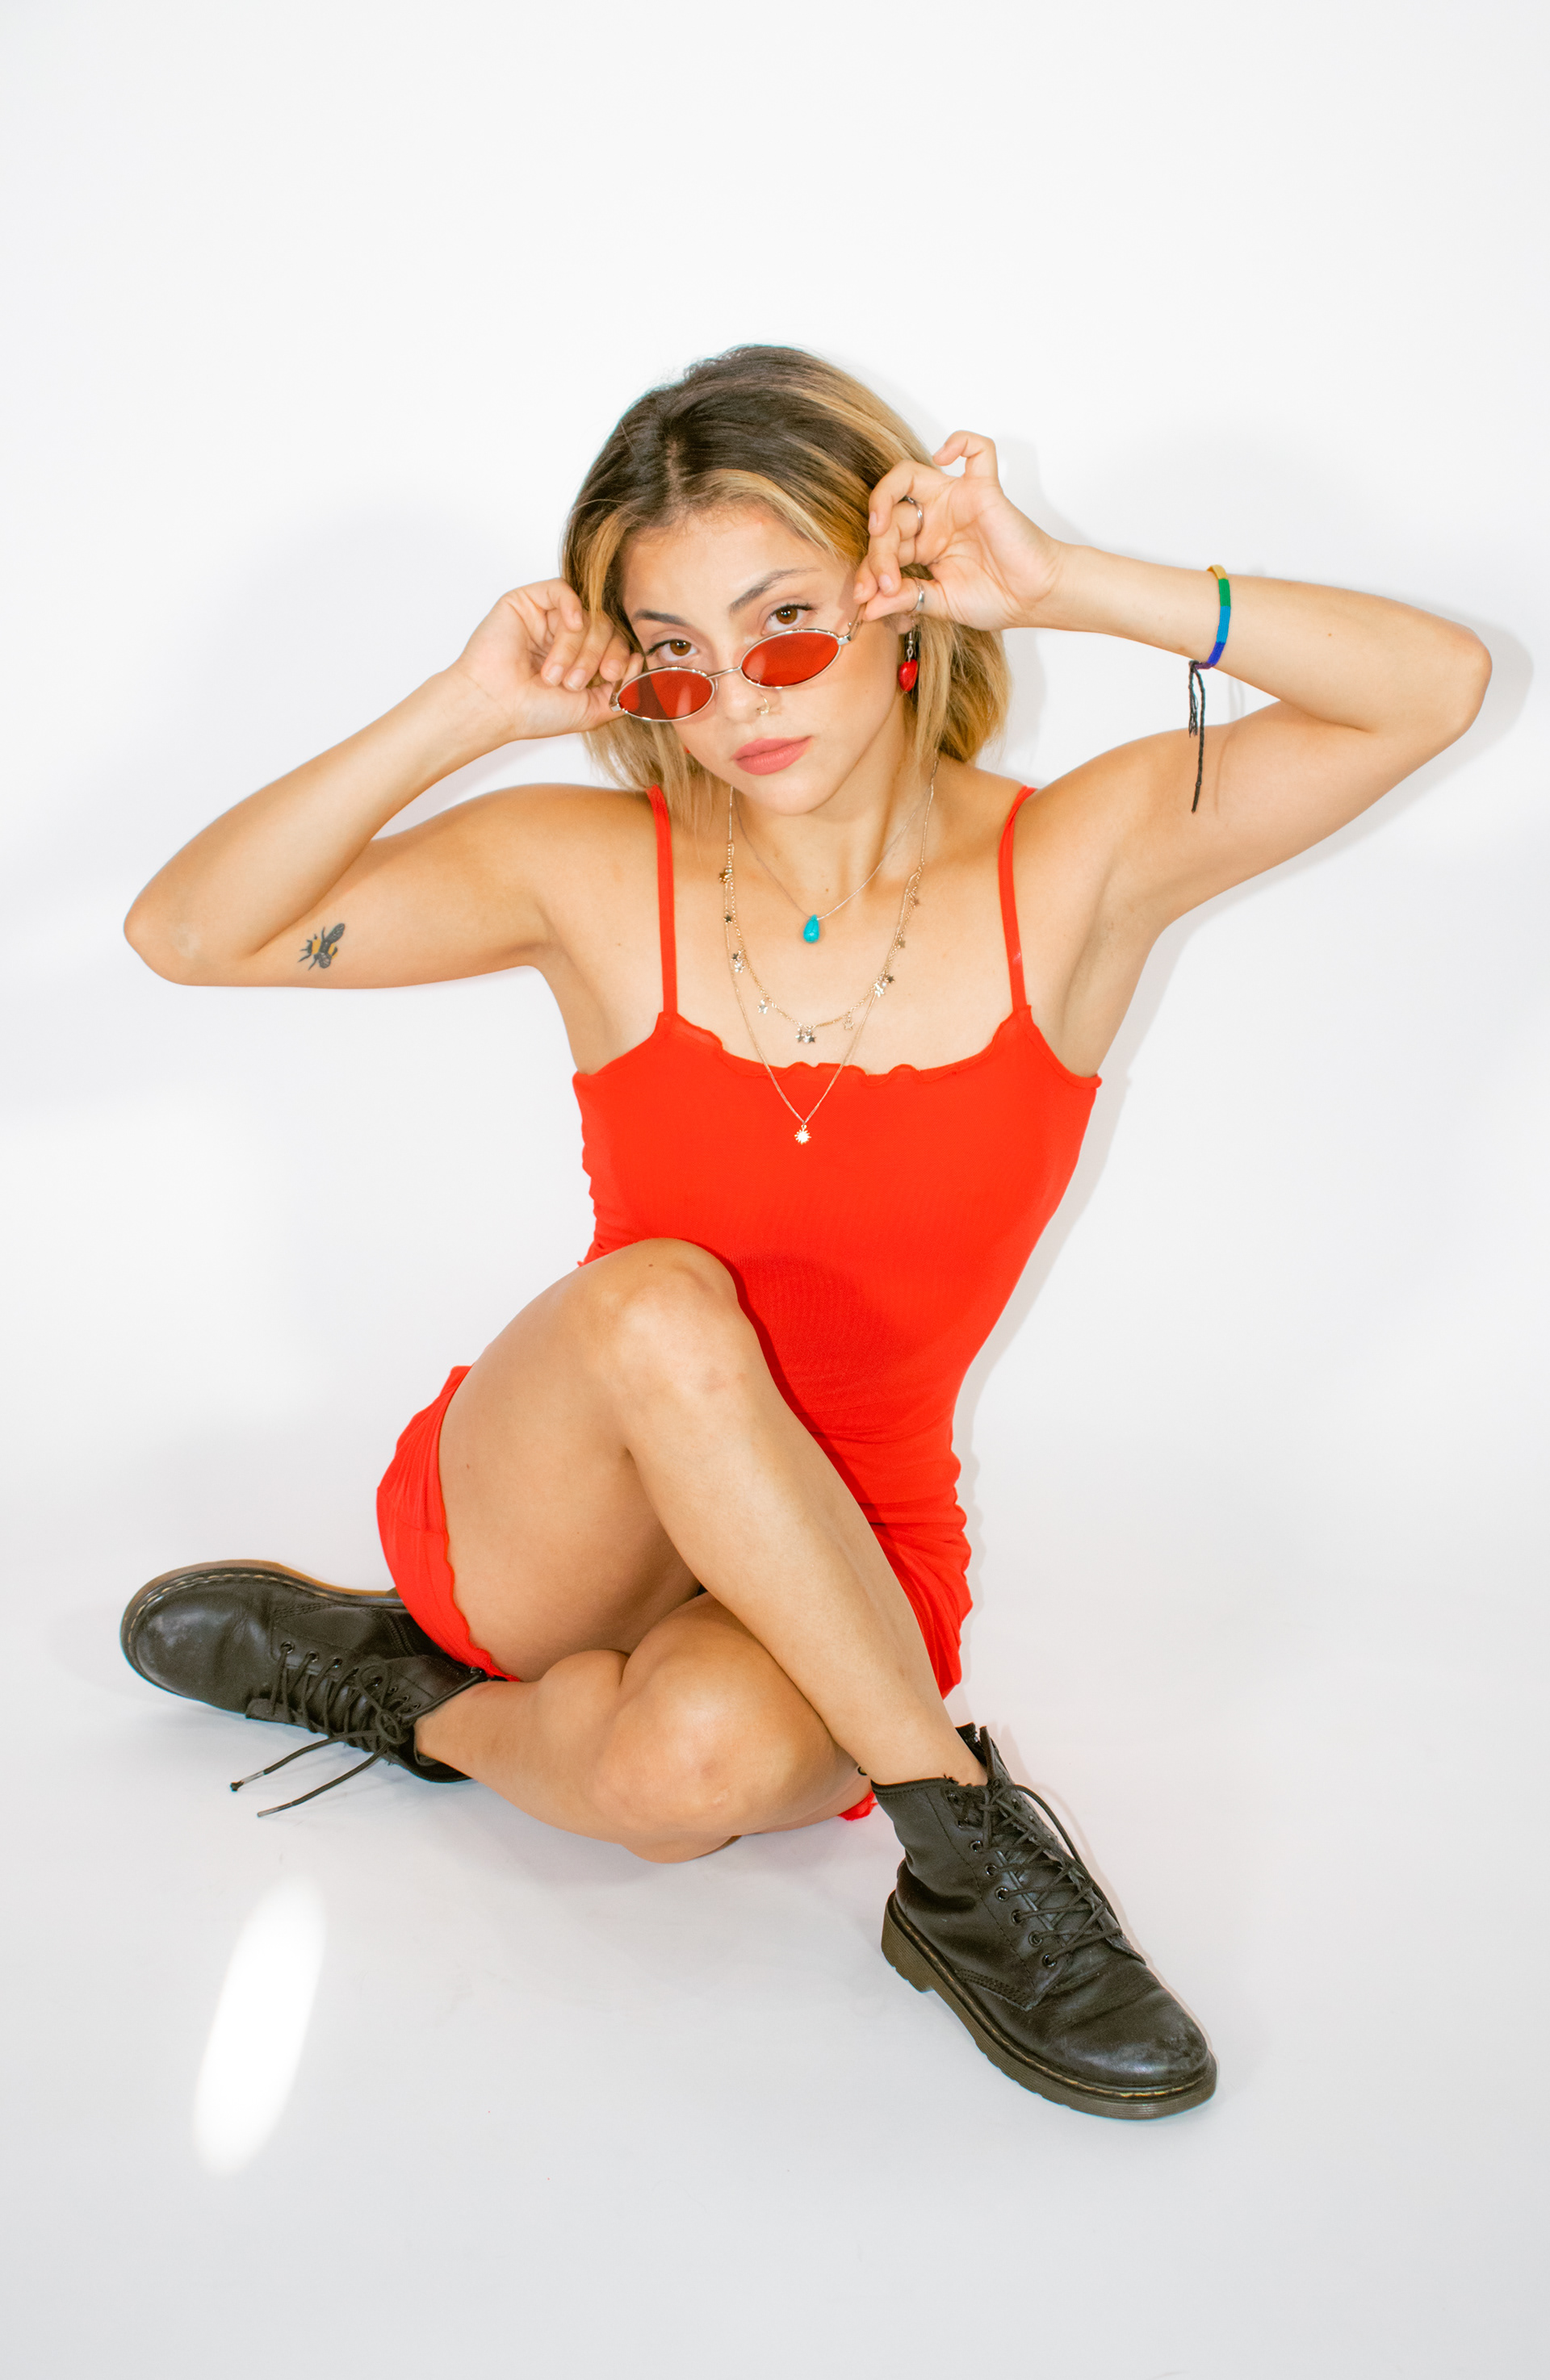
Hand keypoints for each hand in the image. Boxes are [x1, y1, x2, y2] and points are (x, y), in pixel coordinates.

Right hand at [445, 579, 637, 742]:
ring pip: (586, 613)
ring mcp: (548, 618)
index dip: (622, 656)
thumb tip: (642, 661)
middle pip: (606, 626)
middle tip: (578, 682)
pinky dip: (573, 608)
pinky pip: (563, 590)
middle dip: (598, 655)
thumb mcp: (591, 710)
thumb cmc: (533, 712)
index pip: (617, 643)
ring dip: (576, 647)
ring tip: (555, 675)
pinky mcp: (528, 601)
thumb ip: (622, 691)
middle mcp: (565, 636)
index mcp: (581, 658)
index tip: (613, 677)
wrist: (495, 707)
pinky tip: (568, 626)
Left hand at [854, 434, 1063, 632]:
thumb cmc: (996, 598)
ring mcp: (956, 501)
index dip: (869, 568)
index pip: (883, 544)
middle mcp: (935, 518)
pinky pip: (977, 450)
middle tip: (882, 584)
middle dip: (878, 552)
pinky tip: (943, 455)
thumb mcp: (940, 603)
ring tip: (879, 528)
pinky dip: (960, 441)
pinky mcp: (982, 490)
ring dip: (884, 496)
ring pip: (908, 475)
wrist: (1034, 599)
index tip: (867, 597)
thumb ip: (905, 599)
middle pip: (890, 515)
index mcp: (923, 544)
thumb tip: (868, 606)